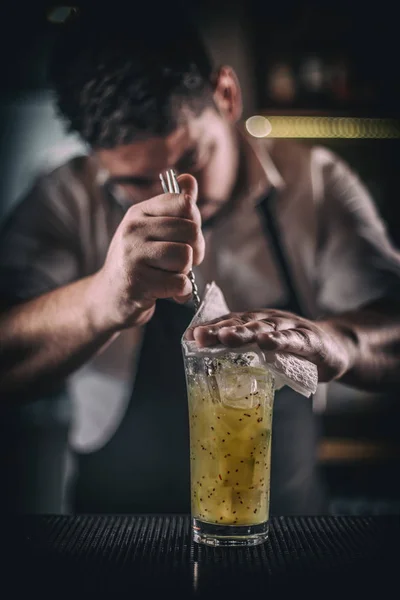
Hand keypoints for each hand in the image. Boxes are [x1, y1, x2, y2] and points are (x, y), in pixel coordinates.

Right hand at [90, 174, 204, 329]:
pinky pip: (179, 283)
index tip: (185, 236)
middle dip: (196, 251)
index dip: (195, 223)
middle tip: (182, 262)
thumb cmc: (137, 261)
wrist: (109, 297)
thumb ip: (174, 207)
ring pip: (186, 256)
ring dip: (185, 272)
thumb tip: (189, 179)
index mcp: (139, 212)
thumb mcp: (151, 229)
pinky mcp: (138, 282)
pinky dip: (181, 292)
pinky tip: (168, 292)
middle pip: (191, 231)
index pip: (184, 203)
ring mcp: (133, 255)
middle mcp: (133, 229)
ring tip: (170, 275)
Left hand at [186, 309, 355, 382]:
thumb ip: (243, 357)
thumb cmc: (294, 352)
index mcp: (256, 324)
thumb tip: (210, 373)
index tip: (190, 336)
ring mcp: (290, 326)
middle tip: (202, 336)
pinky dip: (280, 340)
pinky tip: (268, 342)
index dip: (210, 328)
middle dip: (220, 329)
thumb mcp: (266, 353)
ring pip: (265, 326)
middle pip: (242, 322)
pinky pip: (294, 339)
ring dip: (245, 331)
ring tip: (227, 336)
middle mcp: (270, 320)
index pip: (229, 324)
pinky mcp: (310, 338)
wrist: (334, 348)